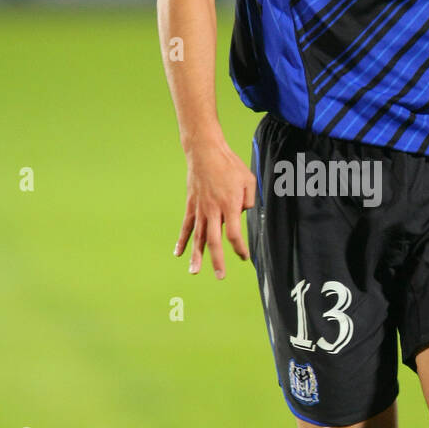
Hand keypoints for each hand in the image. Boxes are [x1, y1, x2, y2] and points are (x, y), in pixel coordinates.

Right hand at [174, 137, 256, 278]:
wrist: (205, 152)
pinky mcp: (191, 205)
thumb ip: (250, 200)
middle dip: (217, 260)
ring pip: (197, 236)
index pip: (234, 234)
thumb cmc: (230, 165)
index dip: (239, 248)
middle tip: (220, 276)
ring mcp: (200, 208)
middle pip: (214, 240)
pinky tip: (179, 253)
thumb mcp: (249, 180)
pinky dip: (182, 240)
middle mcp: (214, 210)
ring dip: (196, 255)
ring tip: (194, 272)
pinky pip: (186, 226)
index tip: (244, 257)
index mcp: (230, 205)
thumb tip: (243, 213)